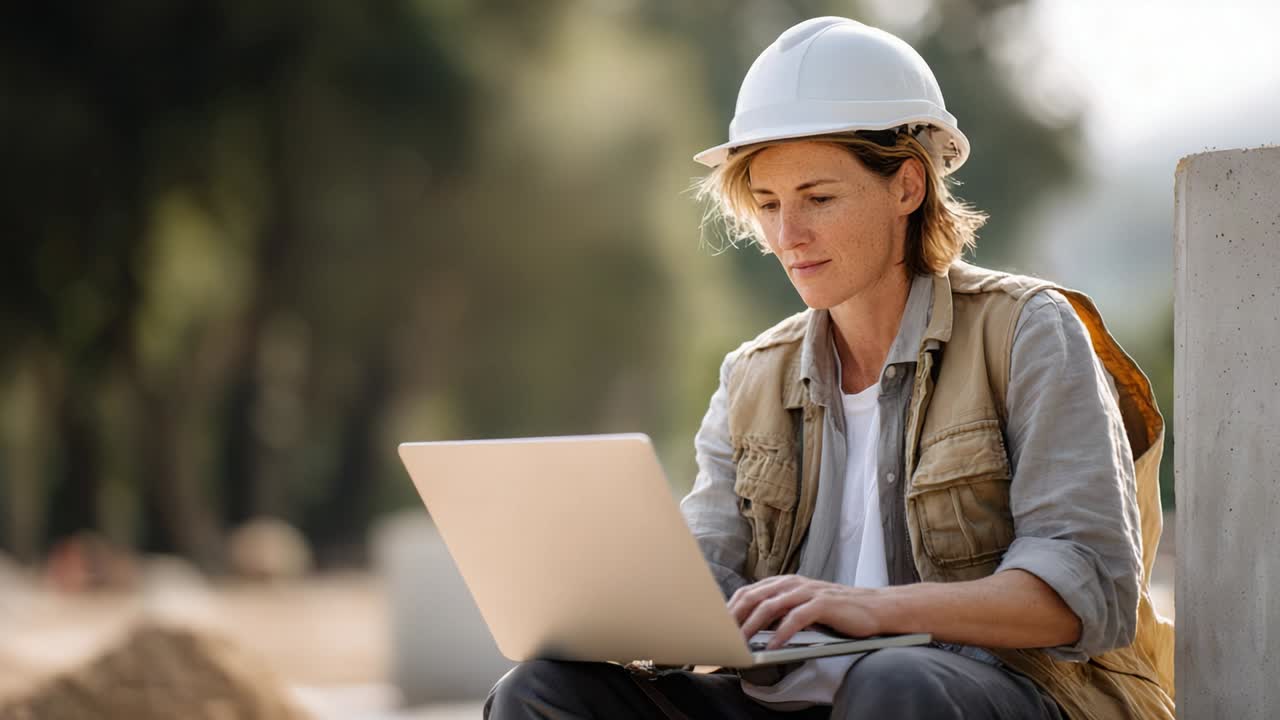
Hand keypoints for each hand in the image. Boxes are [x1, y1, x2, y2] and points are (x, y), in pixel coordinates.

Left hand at [728, 574, 885, 649]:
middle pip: (754, 596)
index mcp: (786, 583)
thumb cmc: (838, 611)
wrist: (875, 607)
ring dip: (752, 625)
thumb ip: (782, 611)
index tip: (717, 626)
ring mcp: (808, 591)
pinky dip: (782, 633)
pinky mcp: (823, 603)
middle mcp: (793, 583)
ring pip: (771, 605)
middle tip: (723, 636)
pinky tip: (774, 647)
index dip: (730, 608)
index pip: (749, 592)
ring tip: (742, 642)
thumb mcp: (804, 606)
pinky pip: (796, 618)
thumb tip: (753, 627)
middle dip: (735, 617)